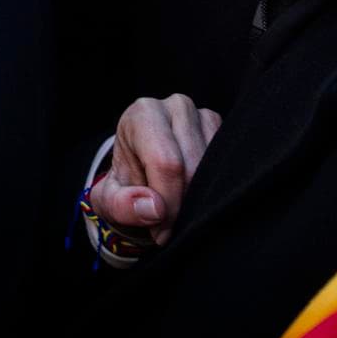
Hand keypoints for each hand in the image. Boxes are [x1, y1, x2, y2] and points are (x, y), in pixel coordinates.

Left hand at [92, 95, 221, 246]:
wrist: (140, 175)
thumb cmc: (125, 185)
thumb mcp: (109, 200)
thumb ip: (122, 206)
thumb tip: (154, 208)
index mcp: (143, 114)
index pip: (166, 163)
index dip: (168, 204)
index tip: (160, 231)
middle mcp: (175, 107)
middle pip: (193, 168)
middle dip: (183, 206)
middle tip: (169, 227)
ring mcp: (203, 115)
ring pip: (214, 169)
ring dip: (198, 199)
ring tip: (177, 209)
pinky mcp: (223, 130)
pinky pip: (228, 167)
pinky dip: (213, 189)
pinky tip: (195, 197)